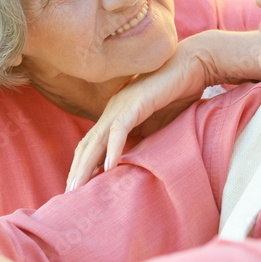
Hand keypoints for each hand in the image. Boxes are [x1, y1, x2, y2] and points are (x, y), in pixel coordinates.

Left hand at [66, 30, 260, 190]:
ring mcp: (121, 107)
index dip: (82, 166)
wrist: (191, 65)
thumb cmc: (176, 94)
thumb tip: (133, 164)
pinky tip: (108, 168)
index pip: (91, 145)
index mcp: (114, 116)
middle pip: (87, 145)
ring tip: (78, 188)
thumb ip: (142, 141)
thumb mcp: (156, 125)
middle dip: (77, 171)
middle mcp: (112, 111)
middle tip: (69, 196)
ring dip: (86, 165)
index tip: (76, 189)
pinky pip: (120, 129)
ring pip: (97, 140)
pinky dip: (112, 148)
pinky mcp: (136, 103)